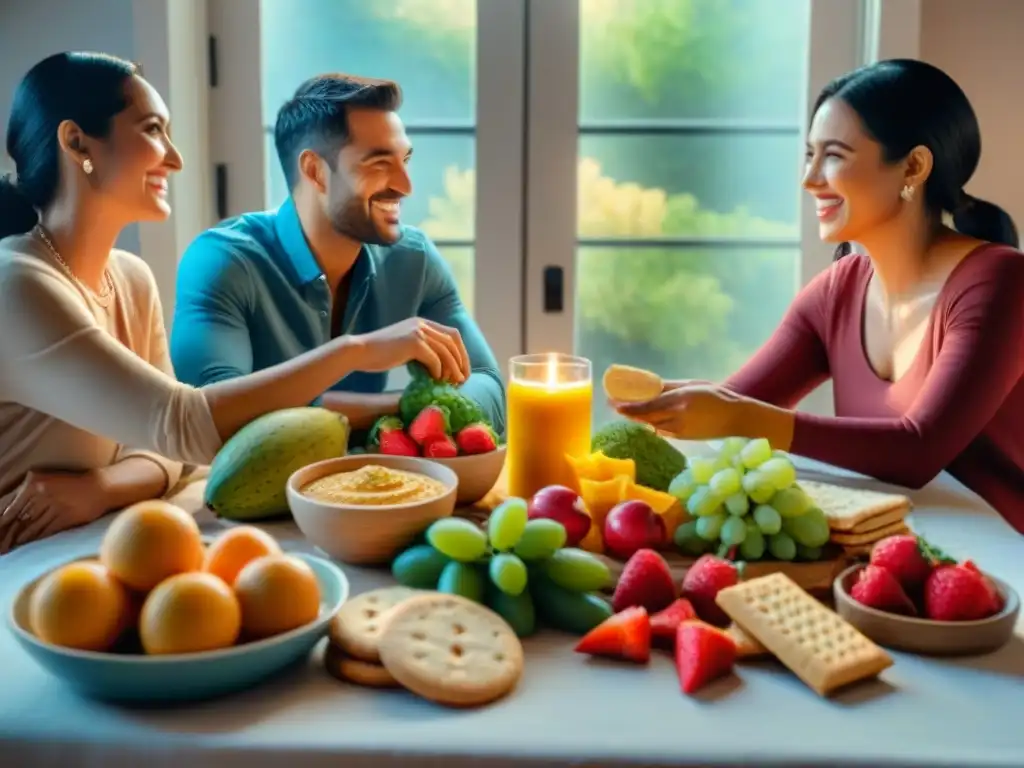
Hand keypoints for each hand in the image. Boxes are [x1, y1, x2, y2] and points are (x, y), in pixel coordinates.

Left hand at [0, 470, 108, 553]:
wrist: (100, 487)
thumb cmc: (71, 484)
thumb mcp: (46, 480)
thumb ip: (27, 492)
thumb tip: (7, 511)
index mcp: (34, 482)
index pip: (13, 505)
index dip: (3, 519)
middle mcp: (42, 493)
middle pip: (21, 517)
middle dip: (10, 531)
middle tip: (2, 543)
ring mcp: (55, 506)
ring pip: (32, 526)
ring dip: (22, 537)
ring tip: (12, 545)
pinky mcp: (66, 517)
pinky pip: (46, 530)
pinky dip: (37, 537)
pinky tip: (29, 542)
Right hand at [351, 318, 469, 382]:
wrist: (360, 352)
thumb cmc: (380, 355)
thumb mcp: (405, 348)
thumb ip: (423, 351)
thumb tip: (443, 369)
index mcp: (422, 323)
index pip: (452, 335)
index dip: (461, 353)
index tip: (463, 370)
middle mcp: (422, 324)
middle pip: (453, 342)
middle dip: (461, 362)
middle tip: (462, 380)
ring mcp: (418, 331)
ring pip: (446, 351)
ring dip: (452, 369)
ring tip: (452, 383)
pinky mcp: (413, 342)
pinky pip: (434, 359)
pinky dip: (438, 371)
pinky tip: (434, 379)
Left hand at [611, 381, 748, 439]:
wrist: (736, 419)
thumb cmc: (716, 396)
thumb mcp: (692, 385)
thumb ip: (670, 386)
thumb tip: (649, 386)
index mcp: (679, 400)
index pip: (647, 405)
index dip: (628, 406)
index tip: (613, 402)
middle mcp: (676, 417)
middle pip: (645, 417)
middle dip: (627, 412)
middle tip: (613, 404)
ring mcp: (679, 430)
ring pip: (651, 424)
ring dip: (637, 418)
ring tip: (624, 409)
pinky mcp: (682, 438)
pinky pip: (662, 430)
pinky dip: (651, 423)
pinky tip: (644, 418)